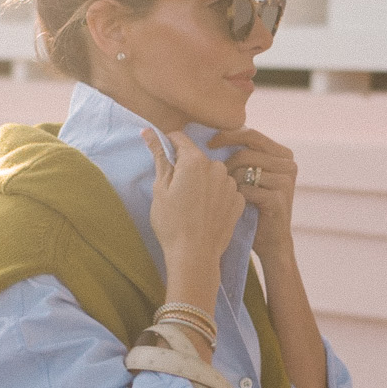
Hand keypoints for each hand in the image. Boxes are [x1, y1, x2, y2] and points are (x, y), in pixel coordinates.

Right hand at [143, 129, 243, 271]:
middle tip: (177, 191)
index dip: (169, 146)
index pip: (180, 139)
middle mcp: (217, 167)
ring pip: (212, 174)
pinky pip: (224, 190)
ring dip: (203, 182)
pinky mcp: (239, 201)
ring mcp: (231, 184)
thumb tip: (148, 132)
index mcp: (195, 161)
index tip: (164, 159)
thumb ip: (159, 156)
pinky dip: (216, 196)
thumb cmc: (172, 223)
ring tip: (193, 205)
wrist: (195, 255)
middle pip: (197, 158)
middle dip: (187, 168)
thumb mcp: (160, 188)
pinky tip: (206, 212)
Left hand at [208, 128, 297, 260]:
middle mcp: (288, 164)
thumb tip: (214, 133)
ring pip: (244, 169)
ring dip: (229, 181)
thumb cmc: (255, 205)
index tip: (208, 144)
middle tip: (214, 174)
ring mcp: (285, 182)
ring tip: (225, 193)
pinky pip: (245, 189)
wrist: (270, 240)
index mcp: (283, 154)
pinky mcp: (278, 199)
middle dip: (226, 161)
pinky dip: (235, 196)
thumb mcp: (253, 174)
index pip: (252, 135)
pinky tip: (234, 204)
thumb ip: (244, 154)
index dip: (228, 136)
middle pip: (247, 151)